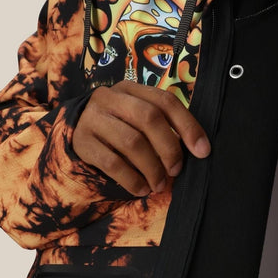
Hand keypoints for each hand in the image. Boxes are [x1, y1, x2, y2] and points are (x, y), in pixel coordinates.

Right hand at [72, 83, 210, 196]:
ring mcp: (93, 118)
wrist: (74, 133)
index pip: (165, 101)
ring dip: (152, 169)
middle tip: (176, 171)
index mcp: (130, 89)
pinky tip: (141, 189)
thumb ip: (162, 127)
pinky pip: (112, 163)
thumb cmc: (117, 128)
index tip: (203, 151)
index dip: (188, 126)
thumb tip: (196, 150)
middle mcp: (110, 98)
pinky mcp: (82, 142)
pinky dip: (132, 180)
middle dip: (169, 149)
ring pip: (132, 142)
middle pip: (149, 118)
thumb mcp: (136, 119)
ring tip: (159, 185)